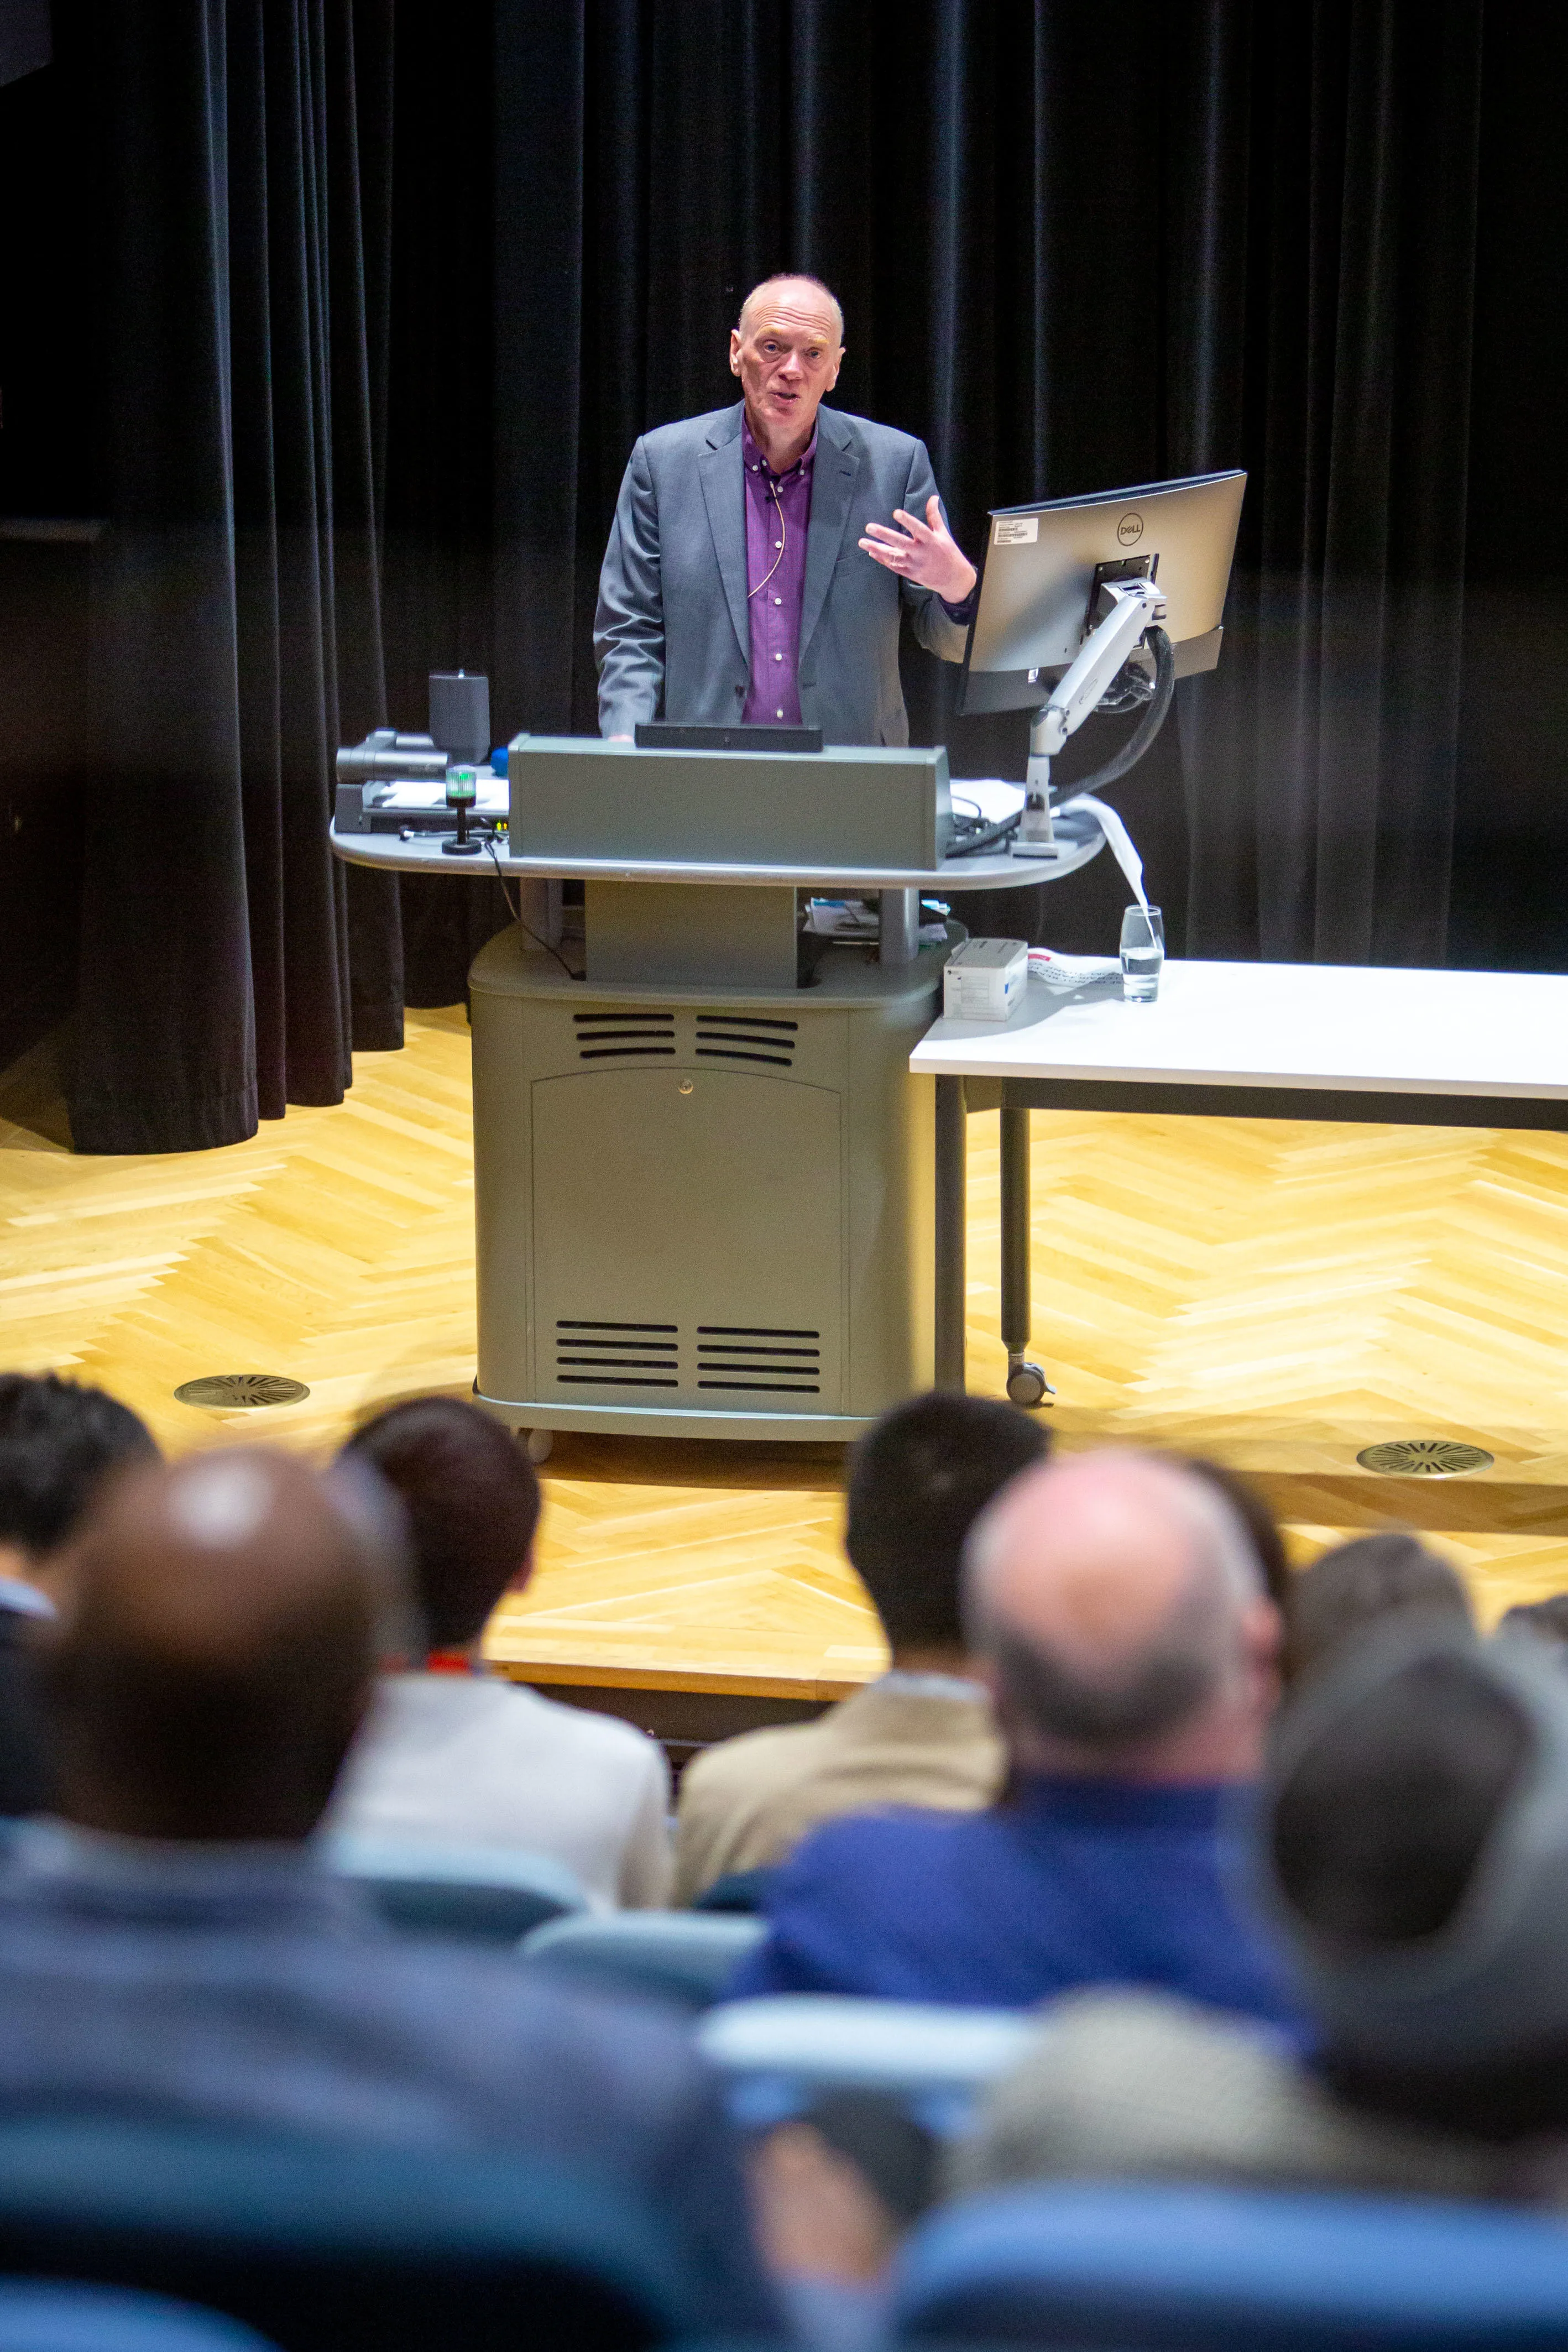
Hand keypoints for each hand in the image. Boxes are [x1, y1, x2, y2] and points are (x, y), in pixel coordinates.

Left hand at [858, 494, 976, 602]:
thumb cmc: (948, 552)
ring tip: (862, 542)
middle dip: (884, 535)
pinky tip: (871, 552)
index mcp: (931, 541)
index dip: (907, 521)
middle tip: (869, 527)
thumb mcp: (943, 533)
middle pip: (900, 542)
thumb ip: (934, 516)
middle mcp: (921, 553)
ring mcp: (915, 565)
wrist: (954, 579)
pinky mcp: (911, 574)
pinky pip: (894, 567)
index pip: (918, 528)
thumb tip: (933, 497)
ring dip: (877, 549)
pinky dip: (882, 560)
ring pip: (893, 556)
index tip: (896, 513)